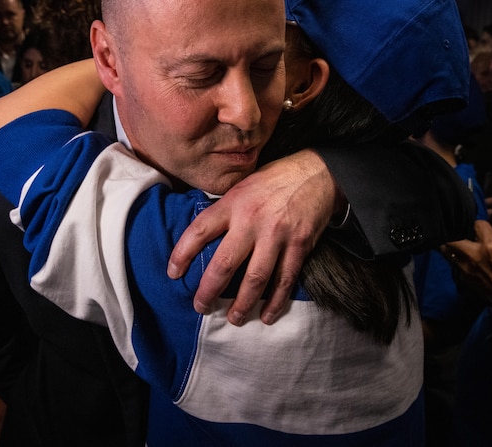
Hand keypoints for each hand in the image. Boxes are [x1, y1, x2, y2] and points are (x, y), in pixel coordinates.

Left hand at [168, 149, 339, 325]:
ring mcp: (277, 234)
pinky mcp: (299, 245)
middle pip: (224, 263)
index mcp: (233, 203)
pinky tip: (266, 315)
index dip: (182, 254)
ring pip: (256, 278)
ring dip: (242, 304)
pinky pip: (285, 279)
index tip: (172, 274)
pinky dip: (276, 301)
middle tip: (201, 307)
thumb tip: (202, 238)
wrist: (318, 173)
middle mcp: (252, 220)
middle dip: (209, 291)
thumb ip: (225, 210)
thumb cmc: (274, 180)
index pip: (199, 231)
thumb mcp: (243, 185)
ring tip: (233, 318)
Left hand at [442, 220, 491, 318]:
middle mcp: (474, 256)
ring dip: (451, 245)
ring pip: (447, 251)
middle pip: (452, 237)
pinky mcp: (464, 279)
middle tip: (464, 233)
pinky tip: (464, 259)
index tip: (487, 228)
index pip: (478, 224)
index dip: (483, 223)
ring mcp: (466, 269)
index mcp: (490, 248)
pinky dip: (456, 259)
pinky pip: (453, 264)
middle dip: (456, 232)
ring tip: (459, 244)